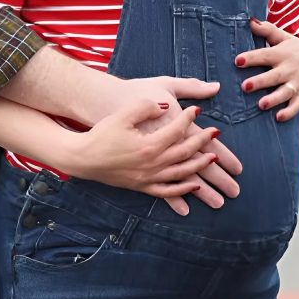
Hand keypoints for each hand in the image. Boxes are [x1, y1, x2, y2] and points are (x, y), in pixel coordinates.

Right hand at [112, 76, 242, 213]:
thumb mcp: (122, 114)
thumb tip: (164, 106)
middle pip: (185, 152)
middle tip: (215, 132)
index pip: (177, 130)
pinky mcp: (142, 187)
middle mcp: (153, 164)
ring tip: (213, 158)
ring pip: (181, 174)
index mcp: (150, 145)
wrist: (83, 158)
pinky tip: (193, 186)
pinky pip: (167, 192)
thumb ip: (145, 107)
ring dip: (199, 166)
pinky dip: (183, 191)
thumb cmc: (101, 134)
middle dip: (203, 142)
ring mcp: (148, 178)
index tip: (198, 110)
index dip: (189, 119)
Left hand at [235, 19, 298, 135]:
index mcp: (282, 54)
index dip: (251, 58)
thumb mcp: (283, 37)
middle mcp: (290, 69)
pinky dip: (290, 113)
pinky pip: (297, 107)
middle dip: (260, 81)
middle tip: (245, 86)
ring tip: (261, 105)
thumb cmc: (296, 49)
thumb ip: (267, 30)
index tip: (237, 61)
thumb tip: (248, 20)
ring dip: (274, 99)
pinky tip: (279, 118)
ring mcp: (298, 84)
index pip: (264, 55)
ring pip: (285, 93)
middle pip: (274, 76)